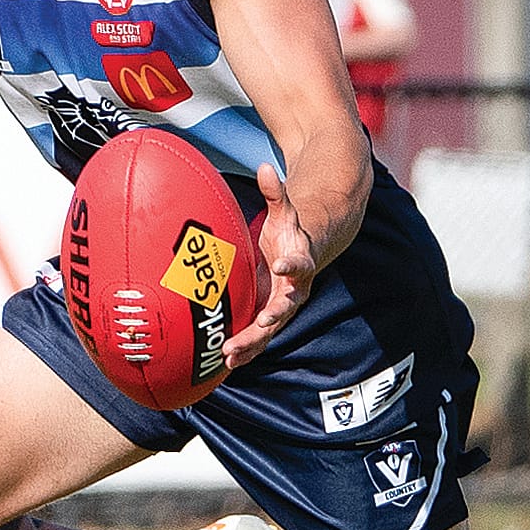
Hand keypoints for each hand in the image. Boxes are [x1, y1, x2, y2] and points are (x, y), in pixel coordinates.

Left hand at [223, 163, 315, 369]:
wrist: (304, 251)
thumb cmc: (290, 231)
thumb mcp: (284, 211)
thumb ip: (276, 193)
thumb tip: (266, 166)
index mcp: (300, 262)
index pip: (299, 264)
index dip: (293, 265)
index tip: (283, 266)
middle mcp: (294, 289)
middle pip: (284, 307)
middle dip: (270, 319)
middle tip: (258, 325)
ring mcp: (281, 306)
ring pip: (268, 329)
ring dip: (251, 343)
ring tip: (230, 355)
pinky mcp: (268, 316)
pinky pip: (257, 336)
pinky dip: (244, 349)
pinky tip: (225, 363)